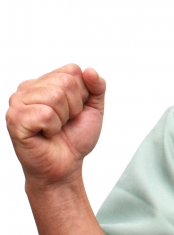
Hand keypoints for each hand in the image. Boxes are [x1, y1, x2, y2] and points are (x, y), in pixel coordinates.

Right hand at [6, 64, 105, 186]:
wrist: (66, 165)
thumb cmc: (75, 137)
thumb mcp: (94, 108)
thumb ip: (97, 86)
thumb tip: (89, 70)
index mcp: (46, 81)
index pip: (72, 70)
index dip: (82, 94)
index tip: (75, 110)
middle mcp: (28, 88)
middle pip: (65, 82)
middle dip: (74, 107)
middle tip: (65, 122)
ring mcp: (18, 103)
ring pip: (55, 96)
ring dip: (63, 118)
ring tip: (55, 127)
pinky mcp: (15, 119)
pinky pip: (45, 114)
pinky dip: (53, 128)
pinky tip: (45, 134)